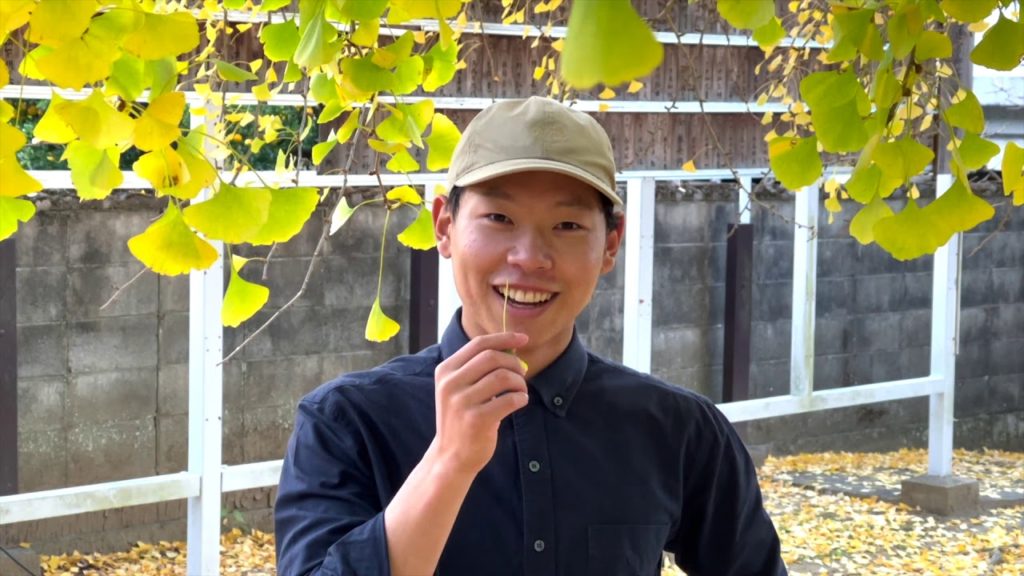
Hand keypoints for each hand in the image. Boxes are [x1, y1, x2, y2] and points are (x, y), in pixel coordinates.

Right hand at [431, 332, 529, 477]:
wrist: (451, 456)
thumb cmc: (461, 418)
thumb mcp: (459, 389)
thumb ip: (477, 368)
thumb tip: (511, 347)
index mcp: (445, 371)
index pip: (478, 344)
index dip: (503, 338)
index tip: (523, 339)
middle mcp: (450, 384)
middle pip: (492, 357)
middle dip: (514, 363)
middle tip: (523, 373)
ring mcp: (462, 402)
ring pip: (503, 377)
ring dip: (519, 382)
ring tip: (520, 391)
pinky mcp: (476, 420)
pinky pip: (510, 400)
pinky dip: (521, 398)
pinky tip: (519, 402)